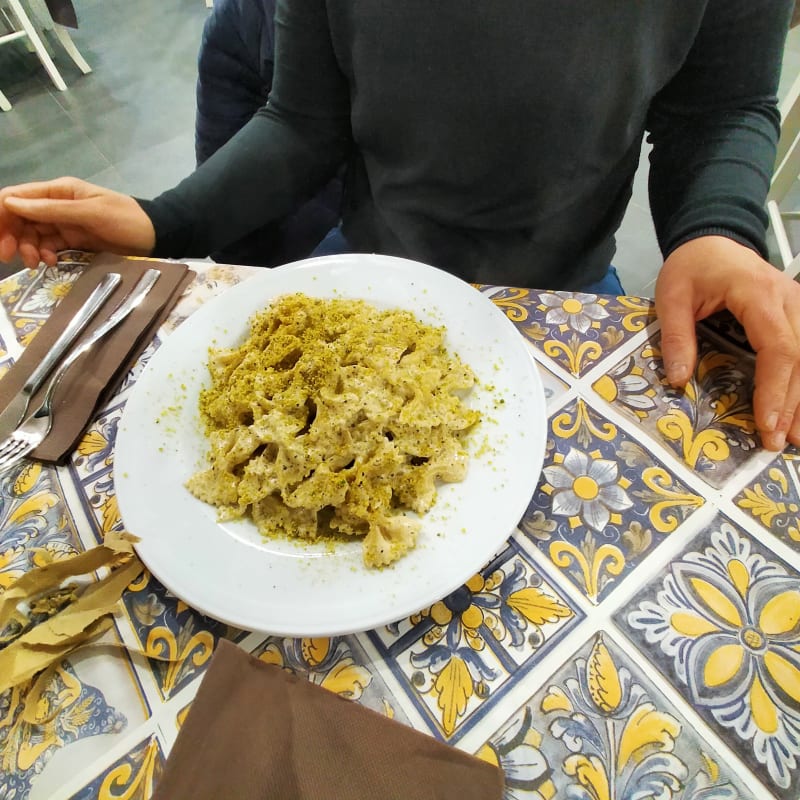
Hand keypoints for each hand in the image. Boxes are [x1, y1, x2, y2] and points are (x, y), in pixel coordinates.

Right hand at [0, 177, 155, 268]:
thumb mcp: (91, 212)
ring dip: (27, 248)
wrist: (155, 237)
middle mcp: (57, 205)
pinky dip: (44, 255)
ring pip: (32, 235)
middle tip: (8, 256)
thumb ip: (53, 209)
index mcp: (59, 190)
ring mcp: (64, 224)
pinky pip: (48, 247)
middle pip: (20, 218)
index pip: (17, 197)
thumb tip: (11, 203)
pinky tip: (49, 263)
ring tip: (35, 263)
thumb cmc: (126, 219)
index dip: (1, 213)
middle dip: (11, 235)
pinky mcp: (73, 241)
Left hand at [655, 235, 799, 450]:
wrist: (712, 237)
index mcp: (757, 293)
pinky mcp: (799, 312)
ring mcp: (799, 304)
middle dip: (793, 403)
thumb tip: (676, 380)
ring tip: (797, 437)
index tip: (766, 422)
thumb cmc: (691, 267)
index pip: (778, 347)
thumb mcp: (672, 297)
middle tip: (778, 442)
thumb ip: (676, 337)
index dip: (775, 388)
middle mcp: (789, 299)